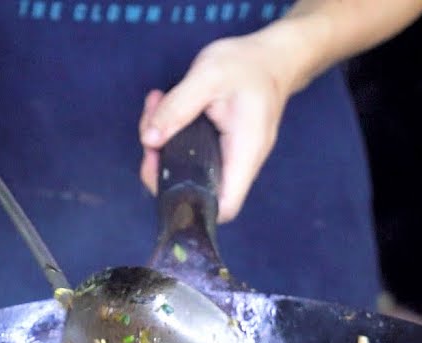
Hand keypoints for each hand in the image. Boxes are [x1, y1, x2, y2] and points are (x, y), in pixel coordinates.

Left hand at [138, 32, 295, 221]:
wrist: (273, 58)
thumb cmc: (247, 64)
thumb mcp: (208, 76)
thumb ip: (177, 108)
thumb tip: (148, 140)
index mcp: (244, 152)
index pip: (224, 206)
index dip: (193, 207)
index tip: (161, 179)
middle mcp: (241, 163)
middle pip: (199, 190)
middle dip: (163, 168)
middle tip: (149, 135)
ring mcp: (233, 157)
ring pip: (191, 171)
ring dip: (164, 147)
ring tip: (155, 109)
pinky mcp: (223, 147)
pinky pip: (193, 154)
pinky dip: (173, 136)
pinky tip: (165, 109)